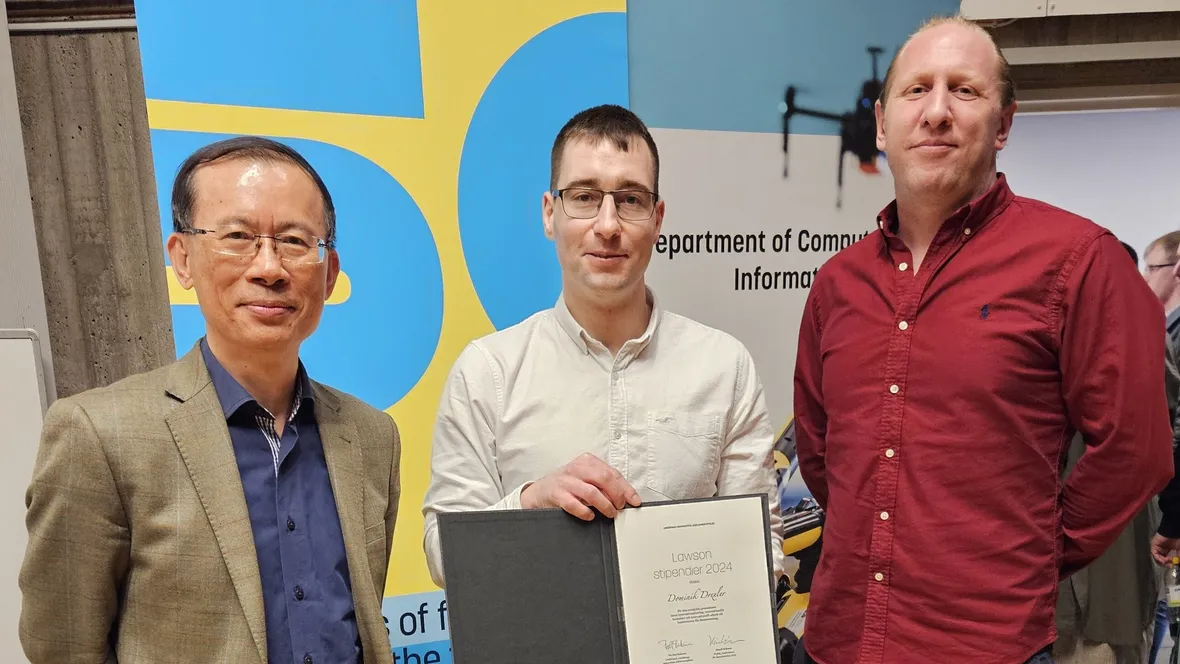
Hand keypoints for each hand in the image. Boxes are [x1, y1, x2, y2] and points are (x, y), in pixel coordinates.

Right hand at [520, 453, 640, 519]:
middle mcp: (577, 468)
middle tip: (620, 507)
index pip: (612, 473)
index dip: (626, 488)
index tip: (634, 500)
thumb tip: (625, 497)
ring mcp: (566, 481)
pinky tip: (590, 516)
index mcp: (587, 461)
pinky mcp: (556, 494)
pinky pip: (574, 504)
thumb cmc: (567, 485)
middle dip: (616, 495)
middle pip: (604, 479)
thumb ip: (604, 484)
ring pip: (591, 492)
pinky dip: (585, 512)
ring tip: (609, 513)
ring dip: (604, 505)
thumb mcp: (586, 478)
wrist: (539, 492)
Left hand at [1152, 533, 1179, 565]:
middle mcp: (1161, 549)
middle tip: (1169, 565)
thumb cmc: (1176, 539)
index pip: (1165, 558)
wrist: (1173, 532)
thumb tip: (1178, 563)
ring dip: (1162, 561)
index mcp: (1167, 549)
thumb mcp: (1179, 550)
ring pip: (1156, 557)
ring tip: (1167, 562)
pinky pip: (1154, 553)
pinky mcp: (1153, 545)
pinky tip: (1163, 560)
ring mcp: (1157, 547)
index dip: (1168, 563)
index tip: (1172, 565)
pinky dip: (1158, 558)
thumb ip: (1178, 556)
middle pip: (1160, 559)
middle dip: (1165, 563)